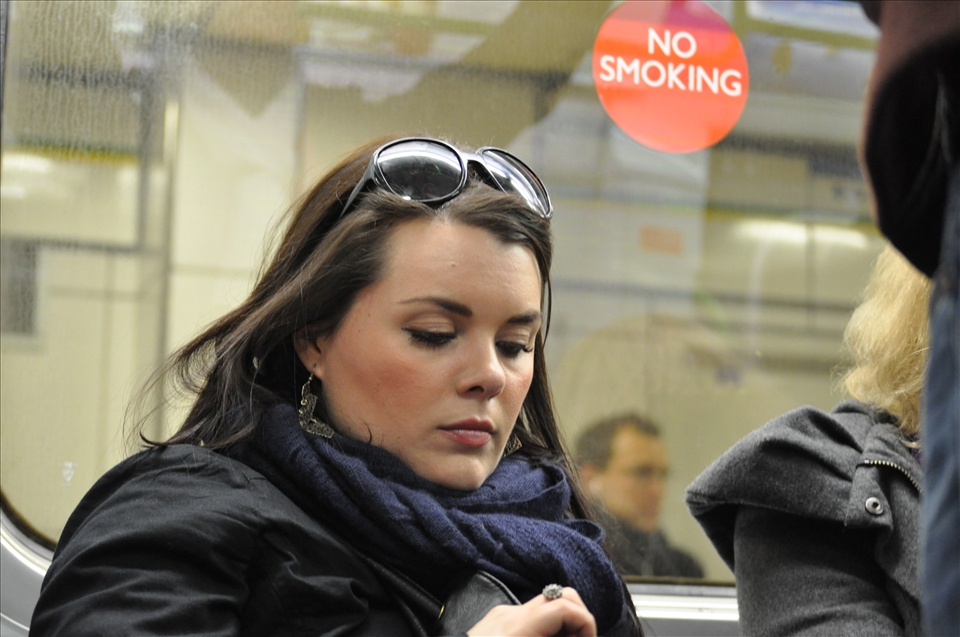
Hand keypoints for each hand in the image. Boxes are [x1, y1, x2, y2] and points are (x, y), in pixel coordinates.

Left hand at [466, 586, 596, 636]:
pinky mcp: (494, 621)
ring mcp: (500, 616)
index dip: (585, 622)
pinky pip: (528, 617)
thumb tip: (581, 636)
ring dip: (562, 625)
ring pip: (545, 607)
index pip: (564, 605)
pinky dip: (544, 628)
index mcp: (517, 630)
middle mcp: (508, 615)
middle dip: (577, 620)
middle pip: (559, 597)